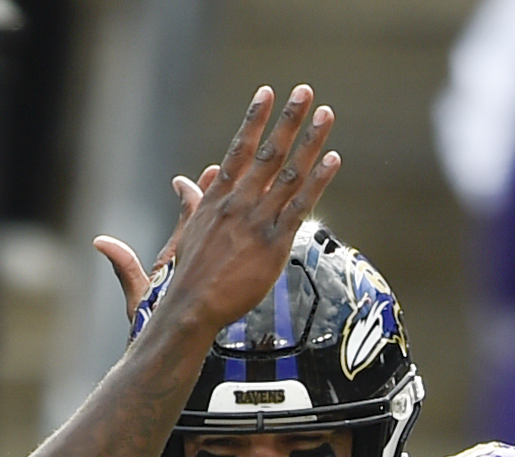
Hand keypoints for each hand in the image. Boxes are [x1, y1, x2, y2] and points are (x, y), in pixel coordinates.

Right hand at [98, 85, 339, 333]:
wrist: (192, 308)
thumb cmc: (188, 276)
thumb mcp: (185, 233)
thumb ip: (190, 204)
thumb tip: (181, 182)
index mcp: (217, 198)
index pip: (239, 149)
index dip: (254, 119)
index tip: (266, 93)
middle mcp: (239, 203)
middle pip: (268, 153)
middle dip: (288, 119)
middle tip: (304, 91)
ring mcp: (257, 222)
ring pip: (289, 173)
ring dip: (310, 141)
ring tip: (326, 115)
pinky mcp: (274, 244)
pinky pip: (301, 207)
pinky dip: (318, 181)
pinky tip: (333, 160)